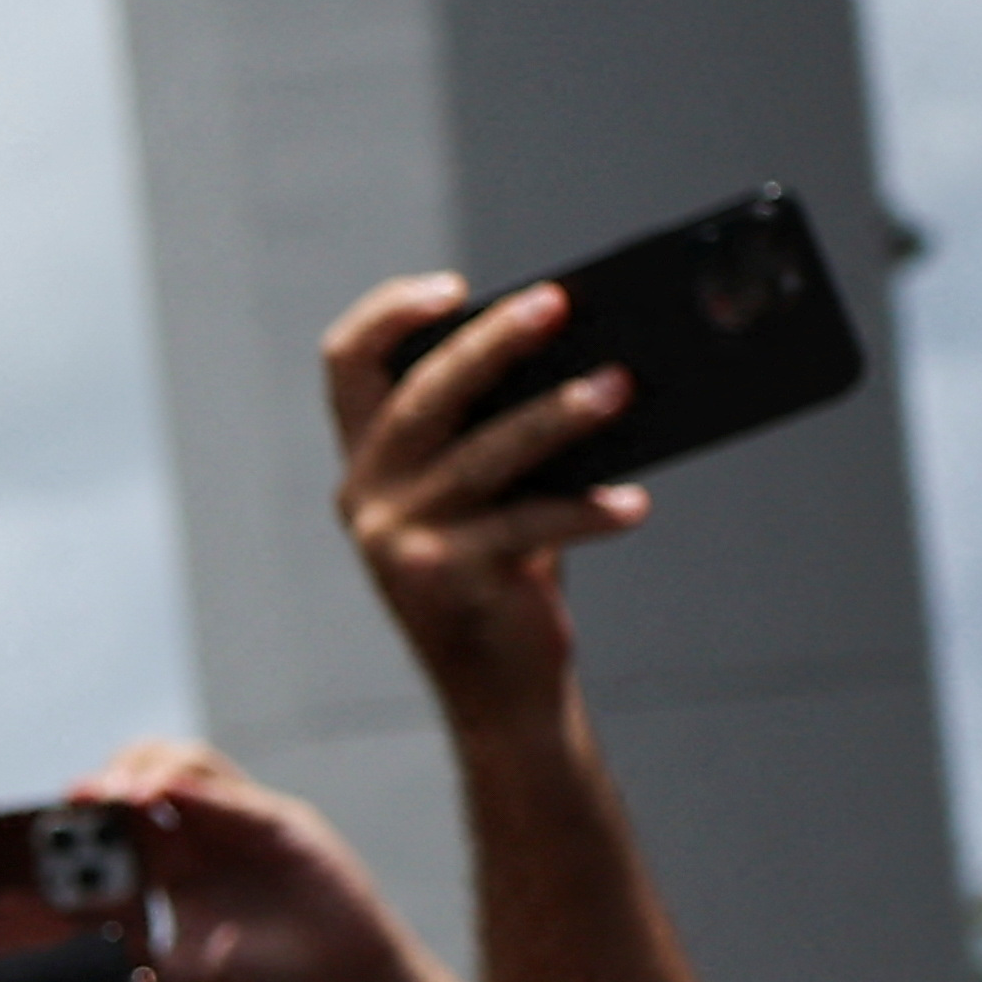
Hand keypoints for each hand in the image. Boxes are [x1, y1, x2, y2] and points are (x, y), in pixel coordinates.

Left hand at [71, 737, 403, 981]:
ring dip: (150, 770)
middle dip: (114, 775)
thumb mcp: (187, 965)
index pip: (122, 816)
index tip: (62, 813)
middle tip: (86, 796)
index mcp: (173, 861)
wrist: (336, 976)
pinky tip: (167, 792)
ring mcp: (240, 820)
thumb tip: (85, 962)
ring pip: (190, 764)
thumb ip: (140, 959)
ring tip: (121, 794)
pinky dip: (199, 790)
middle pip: (149, 772)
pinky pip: (235, 795)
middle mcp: (201, 831)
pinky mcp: (277, 821)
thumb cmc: (265, 968)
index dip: (92, 808)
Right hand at [324, 270, 648, 720]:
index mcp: (367, 462)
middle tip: (559, 306)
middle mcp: (366, 496)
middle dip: (494, 340)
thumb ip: (502, 433)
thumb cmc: (504, 577)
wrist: (501, 694)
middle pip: (424, 393)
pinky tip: (634, 505)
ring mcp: (399, 541)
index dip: (390, 314)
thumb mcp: (488, 495)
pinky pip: (530, 525)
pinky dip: (589, 511)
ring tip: (621, 387)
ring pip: (486, 453)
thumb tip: (588, 353)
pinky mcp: (446, 581)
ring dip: (560, 413)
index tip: (454, 288)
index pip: (346, 364)